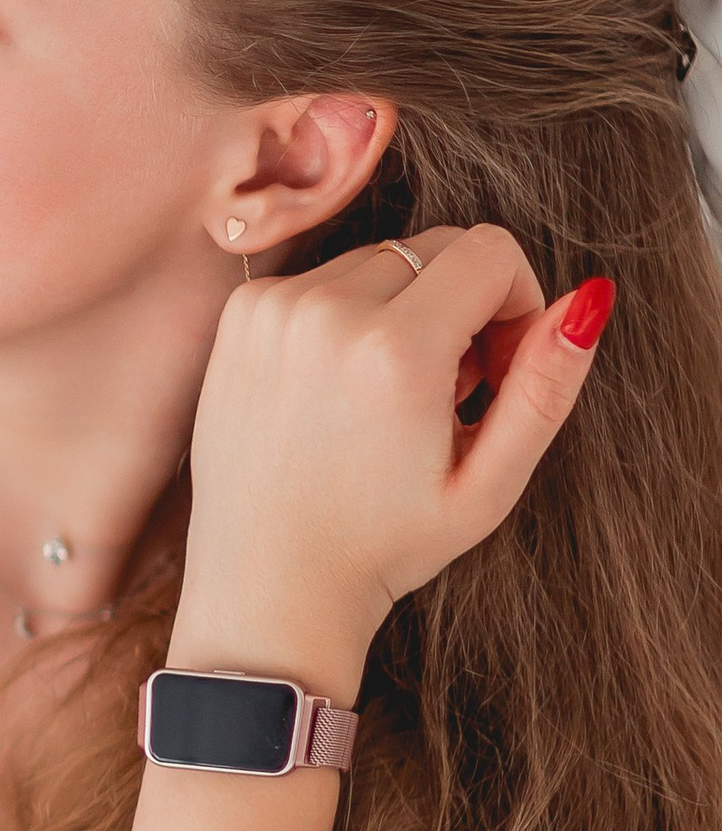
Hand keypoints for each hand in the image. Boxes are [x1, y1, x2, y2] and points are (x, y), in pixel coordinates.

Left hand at [173, 228, 612, 700]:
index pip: (491, 251)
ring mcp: (274, 309)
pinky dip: (345, 315)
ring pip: (379, 259)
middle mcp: (326, 313)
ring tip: (389, 398)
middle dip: (463, 304)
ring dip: (401, 308)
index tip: (496, 369)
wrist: (268, 583)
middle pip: (435, 247)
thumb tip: (588, 299)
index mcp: (394, 350)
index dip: (516, 303)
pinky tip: (340, 391)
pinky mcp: (241, 316)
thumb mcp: (489, 486)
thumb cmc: (383, 544)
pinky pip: (322, 278)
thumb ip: (545, 388)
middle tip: (447, 391)